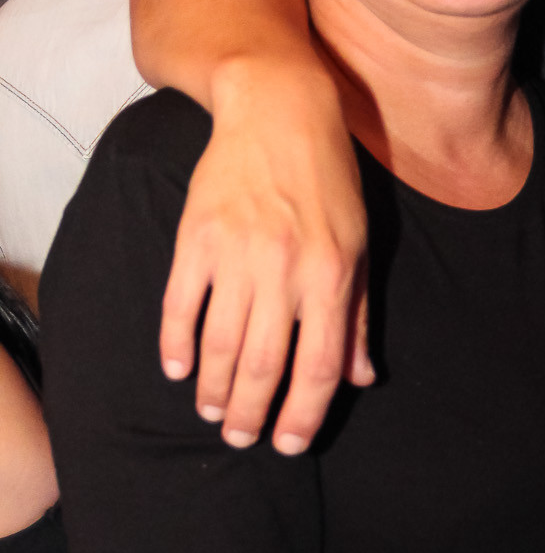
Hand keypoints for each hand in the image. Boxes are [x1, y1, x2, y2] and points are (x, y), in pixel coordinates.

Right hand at [159, 58, 372, 452]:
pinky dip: (177, 343)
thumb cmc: (327, 180)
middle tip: (241, 438)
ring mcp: (237, 253)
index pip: (319, 365)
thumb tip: (360, 377)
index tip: (288, 444)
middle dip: (252, 412)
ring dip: (215, 388)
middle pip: (265, 364)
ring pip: (221, 343)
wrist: (278, 109)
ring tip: (213, 413)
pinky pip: (181, 304)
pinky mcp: (196, 236)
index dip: (303, 413)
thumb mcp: (358, 244)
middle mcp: (286, 269)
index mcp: (332, 275)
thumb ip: (357, 315)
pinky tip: (178, 369)